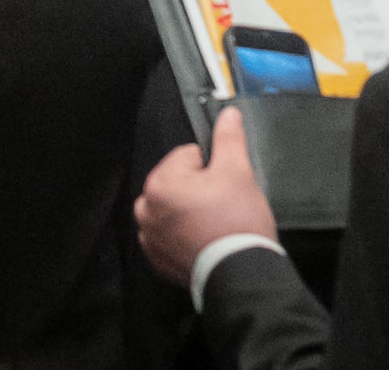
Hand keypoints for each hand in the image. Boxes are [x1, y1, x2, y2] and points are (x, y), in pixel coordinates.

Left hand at [135, 107, 276, 284]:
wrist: (243, 275)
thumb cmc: (238, 222)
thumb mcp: (238, 172)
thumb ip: (229, 139)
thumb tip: (228, 113)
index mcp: (159, 183)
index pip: (187, 157)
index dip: (212, 168)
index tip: (225, 187)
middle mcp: (145, 208)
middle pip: (177, 183)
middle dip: (199, 190)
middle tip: (222, 207)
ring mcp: (149, 236)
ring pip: (172, 209)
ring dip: (189, 213)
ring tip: (215, 225)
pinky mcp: (158, 259)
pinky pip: (169, 236)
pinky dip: (183, 236)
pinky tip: (204, 241)